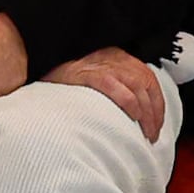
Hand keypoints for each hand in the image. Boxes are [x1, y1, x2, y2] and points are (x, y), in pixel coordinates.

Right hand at [39, 44, 166, 144]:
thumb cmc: (64, 83)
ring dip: (146, 111)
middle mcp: (112, 57)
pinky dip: (127, 101)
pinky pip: (114, 85)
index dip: (157, 103)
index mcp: (117, 57)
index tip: (157, 125)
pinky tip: (132, 115)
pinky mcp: (86, 73)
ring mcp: (99, 64)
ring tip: (145, 132)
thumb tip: (133, 115)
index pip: (148, 78)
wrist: (36, 70)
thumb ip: (113, 88)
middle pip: (145, 82)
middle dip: (154, 111)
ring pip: (136, 84)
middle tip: (152, 135)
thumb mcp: (93, 78)